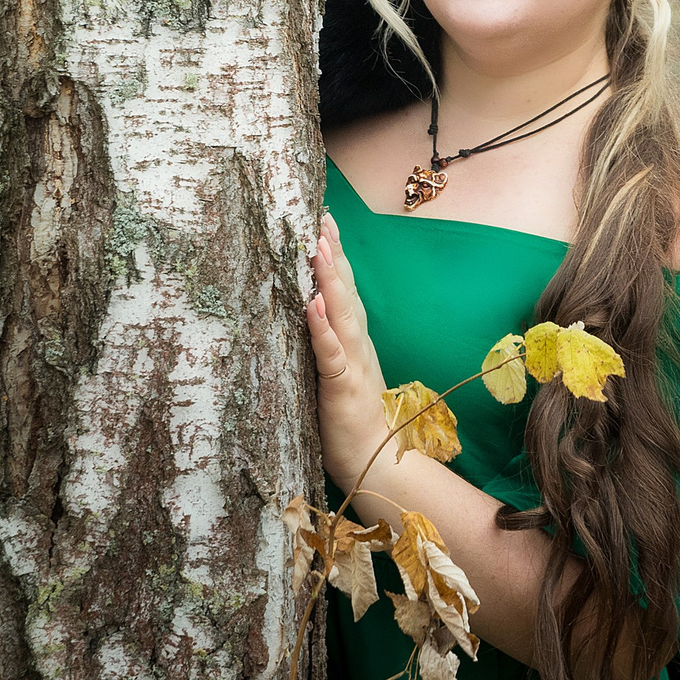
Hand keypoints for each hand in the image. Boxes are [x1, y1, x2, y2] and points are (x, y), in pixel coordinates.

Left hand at [306, 215, 392, 488]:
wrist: (374, 462)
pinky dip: (322, 328)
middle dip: (333, 254)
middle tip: (321, 217)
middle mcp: (356, 345)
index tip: (322, 221)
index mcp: (353, 340)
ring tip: (318, 248)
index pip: (343, 291)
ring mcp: (351, 364)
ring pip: (341, 315)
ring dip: (330, 281)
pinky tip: (312, 305)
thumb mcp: (335, 373)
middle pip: (345, 292)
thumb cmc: (349, 420)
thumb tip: (306, 310)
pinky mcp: (342, 388)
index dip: (335, 256)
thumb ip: (326, 343)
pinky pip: (330, 354)